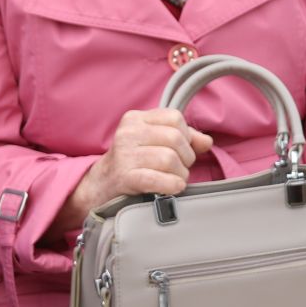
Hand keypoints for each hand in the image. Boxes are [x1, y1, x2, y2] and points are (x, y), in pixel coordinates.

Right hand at [58, 108, 214, 227]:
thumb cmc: (131, 164)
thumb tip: (206, 141)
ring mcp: (124, 154)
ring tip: (175, 180)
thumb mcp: (152, 143)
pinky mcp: (124, 177)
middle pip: (175, 138)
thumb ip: (181, 138)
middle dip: (186, 157)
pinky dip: (171, 185)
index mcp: (135, 118)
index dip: (187, 135)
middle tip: (180, 169)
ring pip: (169, 159)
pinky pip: (157, 179)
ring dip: (180, 174)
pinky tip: (173, 188)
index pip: (175, 118)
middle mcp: (128, 132)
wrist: (99, 188)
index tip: (182, 150)